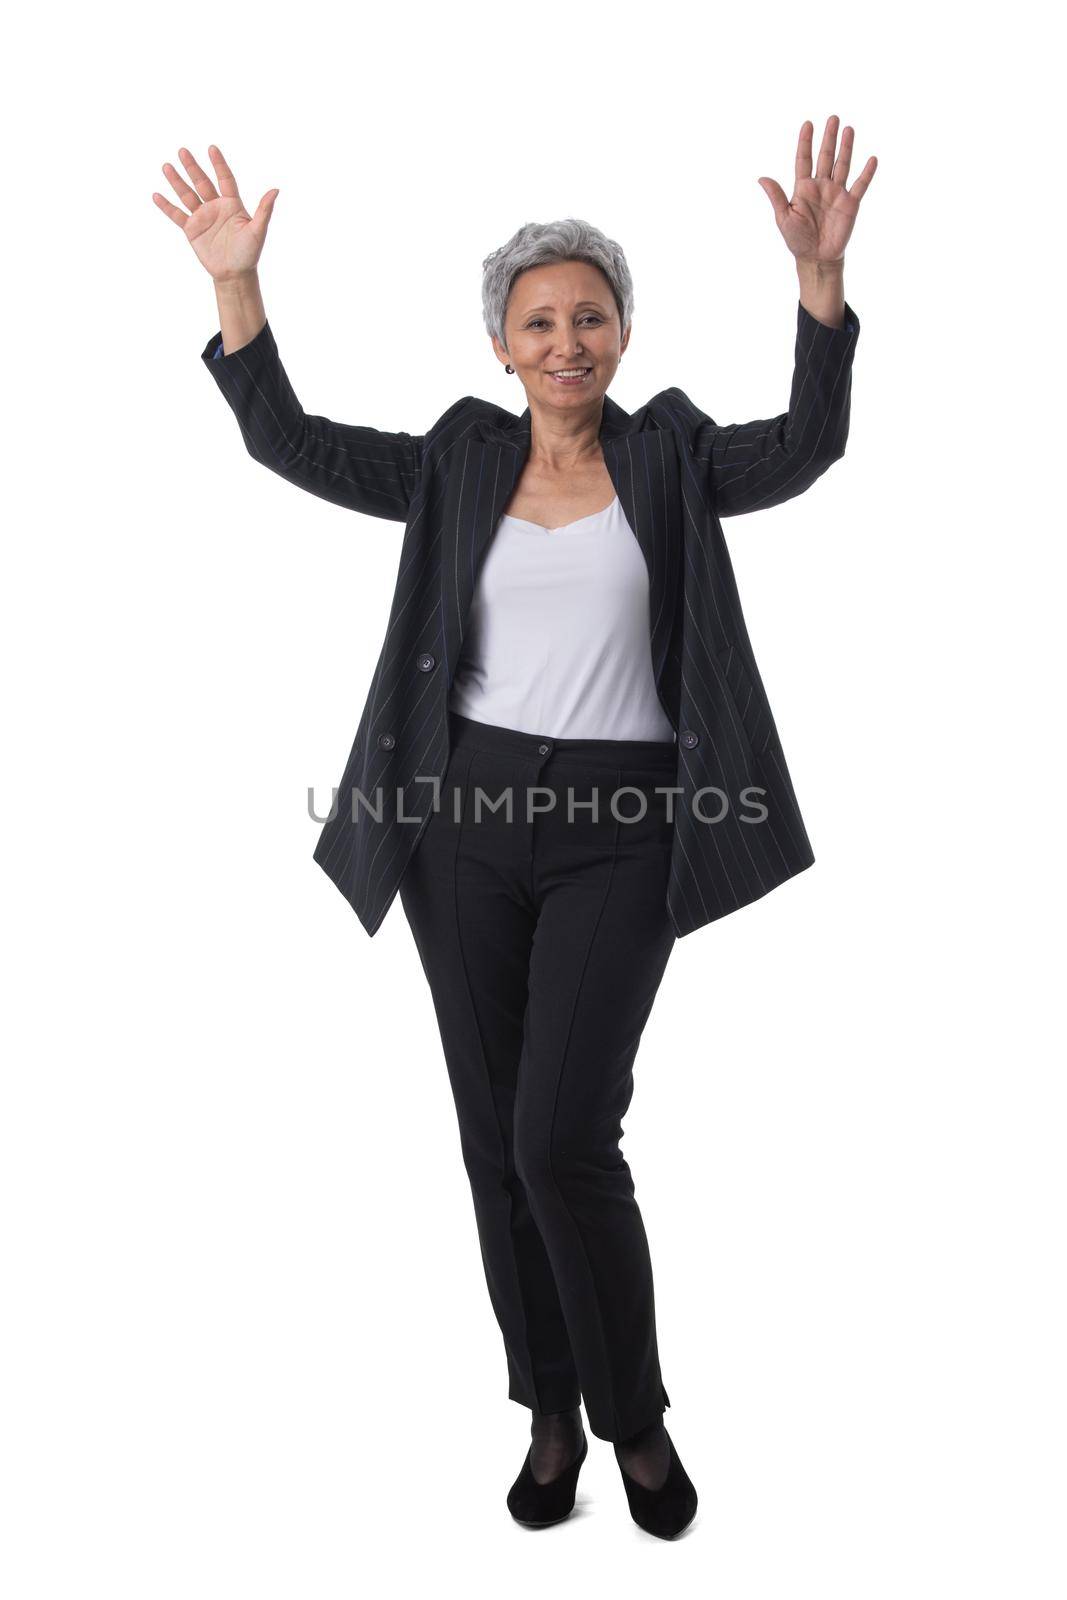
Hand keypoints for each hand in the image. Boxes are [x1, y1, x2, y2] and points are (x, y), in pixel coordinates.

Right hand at [152, 145, 278, 281]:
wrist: (235, 274)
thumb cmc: (249, 253)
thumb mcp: (257, 230)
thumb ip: (264, 210)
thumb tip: (276, 190)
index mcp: (232, 204)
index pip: (224, 179)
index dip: (218, 164)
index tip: (212, 148)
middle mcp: (216, 206)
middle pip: (202, 182)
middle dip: (192, 167)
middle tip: (182, 151)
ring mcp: (202, 217)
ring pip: (187, 195)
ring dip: (177, 181)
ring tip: (166, 166)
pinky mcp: (192, 229)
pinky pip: (177, 215)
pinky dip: (167, 206)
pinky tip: (156, 195)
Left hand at [757, 116, 876, 265]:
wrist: (816, 258)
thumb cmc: (797, 239)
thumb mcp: (784, 218)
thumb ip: (776, 197)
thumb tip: (761, 178)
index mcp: (803, 187)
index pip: (804, 159)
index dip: (805, 142)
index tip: (808, 124)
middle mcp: (821, 186)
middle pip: (825, 156)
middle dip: (829, 138)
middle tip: (833, 118)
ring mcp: (837, 193)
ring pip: (842, 165)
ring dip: (846, 148)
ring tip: (848, 129)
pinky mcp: (851, 204)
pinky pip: (860, 185)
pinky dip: (867, 173)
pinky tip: (872, 159)